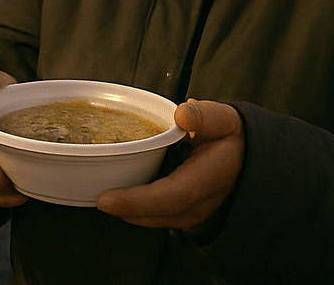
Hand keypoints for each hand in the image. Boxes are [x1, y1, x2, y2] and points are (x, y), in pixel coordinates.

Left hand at [96, 99, 243, 230]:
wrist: (245, 159)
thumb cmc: (229, 136)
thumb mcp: (224, 119)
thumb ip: (206, 116)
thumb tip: (183, 114)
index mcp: (208, 179)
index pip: (170, 197)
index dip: (137, 201)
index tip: (105, 200)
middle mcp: (198, 204)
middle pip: (154, 214)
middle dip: (121, 208)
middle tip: (88, 193)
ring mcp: (190, 214)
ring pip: (151, 219)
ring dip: (124, 210)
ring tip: (92, 193)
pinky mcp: (180, 214)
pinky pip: (154, 216)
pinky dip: (132, 209)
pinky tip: (112, 193)